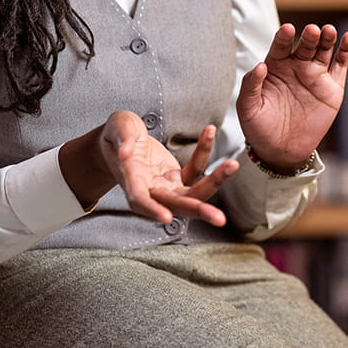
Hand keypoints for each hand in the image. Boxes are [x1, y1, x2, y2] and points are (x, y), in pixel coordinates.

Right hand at [97, 111, 237, 226]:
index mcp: (131, 180)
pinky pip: (195, 169)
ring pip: (192, 193)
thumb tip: (126, 151)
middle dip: (198, 211)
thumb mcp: (116, 128)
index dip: (152, 209)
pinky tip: (209, 131)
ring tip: (232, 165)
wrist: (121, 140)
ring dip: (214, 183)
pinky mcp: (177, 177)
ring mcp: (166, 186)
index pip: (140, 200)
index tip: (165, 217)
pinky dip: (204, 152)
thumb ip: (122, 138)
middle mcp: (150, 189)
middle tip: (219, 218)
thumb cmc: (116, 135)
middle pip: (175, 205)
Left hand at [237, 23, 347, 172]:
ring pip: (323, 51)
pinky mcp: (332, 88)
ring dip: (327, 38)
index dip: (284, 37)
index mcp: (275, 66)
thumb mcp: (248, 107)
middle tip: (312, 30)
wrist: (281, 151)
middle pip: (304, 45)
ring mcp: (315, 75)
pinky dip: (346, 51)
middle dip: (309, 37)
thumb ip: (251, 85)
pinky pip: (340, 65)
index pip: (280, 46)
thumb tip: (260, 65)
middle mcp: (296, 66)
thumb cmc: (259, 127)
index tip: (287, 30)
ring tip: (329, 30)